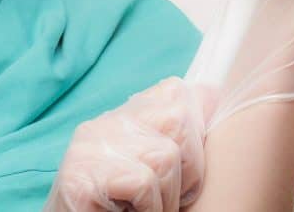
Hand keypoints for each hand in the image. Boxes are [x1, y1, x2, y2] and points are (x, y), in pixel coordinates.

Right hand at [43, 77, 219, 211]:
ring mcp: (88, 150)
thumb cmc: (117, 208)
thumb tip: (213, 94)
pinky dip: (150, 208)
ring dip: (167, 196)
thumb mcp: (149, 166)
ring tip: (144, 209)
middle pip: (177, 119)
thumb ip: (174, 133)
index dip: (195, 131)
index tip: (188, 171)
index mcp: (118, 120)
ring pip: (165, 156)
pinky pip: (143, 182)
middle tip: (168, 198)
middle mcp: (101, 126)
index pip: (173, 93)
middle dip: (189, 167)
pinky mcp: (81, 179)